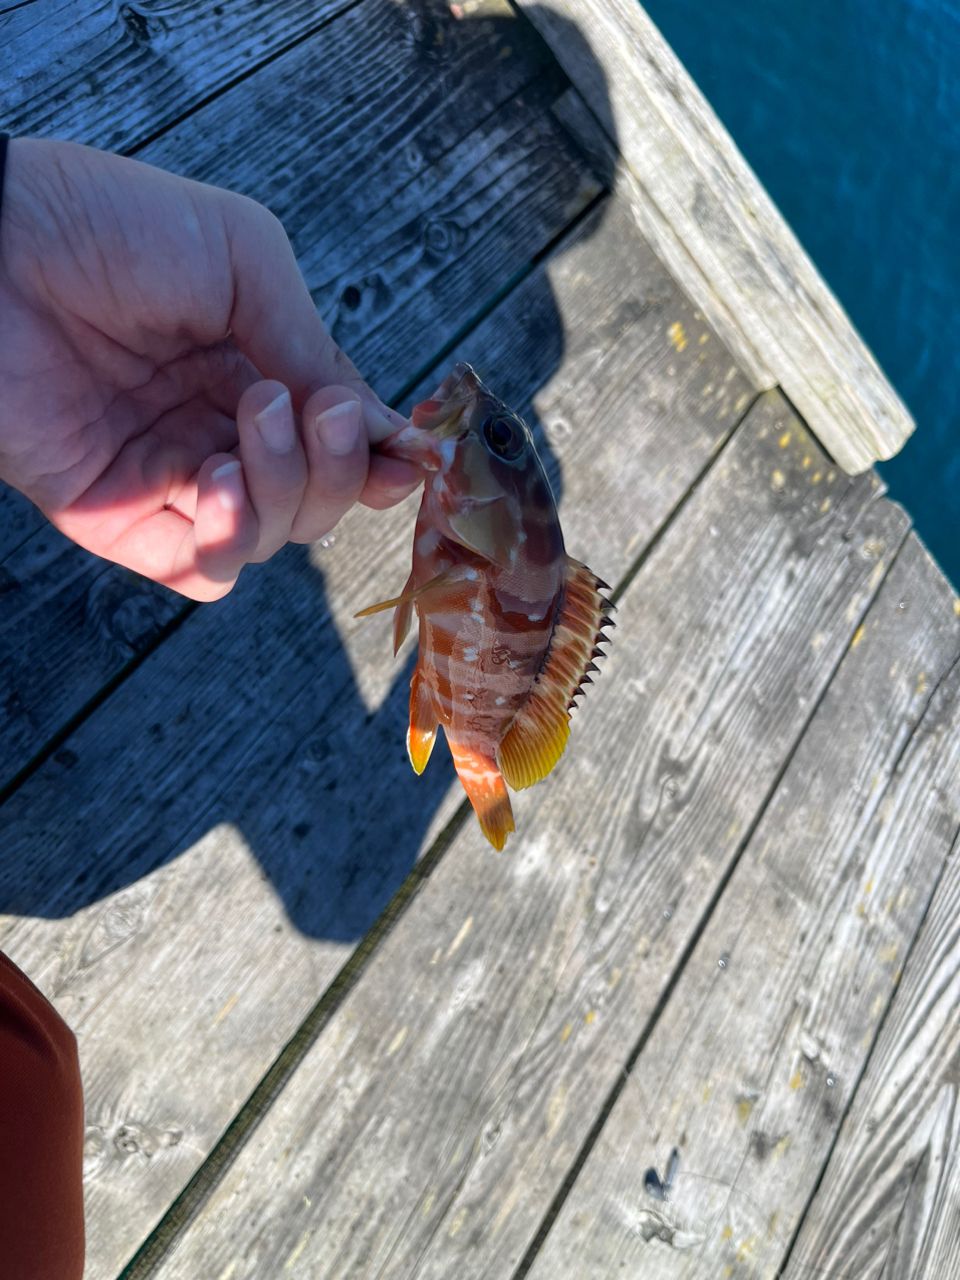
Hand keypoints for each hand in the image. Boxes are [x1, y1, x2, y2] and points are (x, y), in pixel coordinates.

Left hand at [0, 138, 419, 599]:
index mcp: (252, 372)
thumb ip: (313, 346)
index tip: (410, 455)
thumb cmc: (109, 228)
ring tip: (251, 421)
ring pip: (270, 539)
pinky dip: (229, 541)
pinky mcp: (117, 518)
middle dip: (335, 469)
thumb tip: (387, 428)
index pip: (335, 444)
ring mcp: (169, 479)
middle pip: (315, 502)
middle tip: (316, 411)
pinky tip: (217, 481)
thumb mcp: (244, 260)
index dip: (377, 458)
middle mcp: (217, 433)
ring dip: (285, 492)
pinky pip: (200, 570)